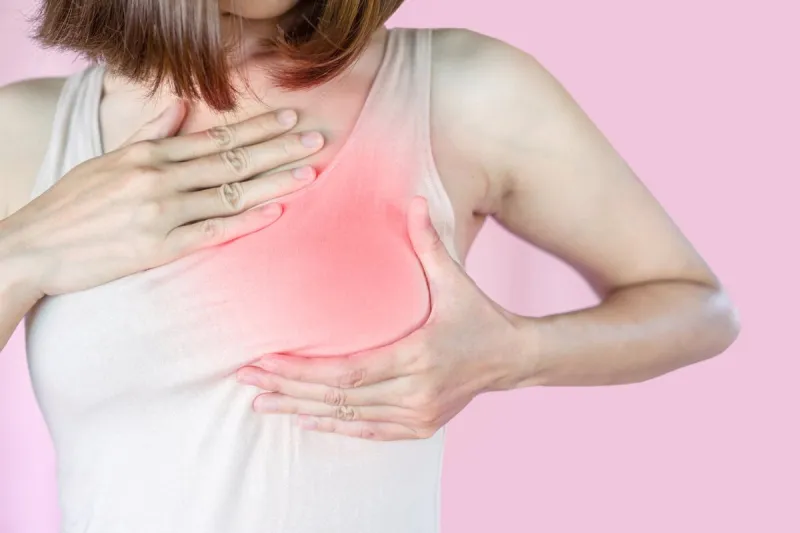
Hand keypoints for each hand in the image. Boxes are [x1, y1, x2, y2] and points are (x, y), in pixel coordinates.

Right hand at [0, 101, 324, 296]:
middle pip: (231, 160)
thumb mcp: (109, 161)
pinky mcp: (158, 247)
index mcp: (149, 155)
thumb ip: (150, 134)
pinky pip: (212, 231)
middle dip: (278, 148)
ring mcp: (161, 213)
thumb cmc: (73, 204)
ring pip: (229, 192)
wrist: (33, 247)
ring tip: (309, 172)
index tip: (291, 119)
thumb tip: (180, 106)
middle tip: (317, 139)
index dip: (257, 128)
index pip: (215, 137)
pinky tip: (275, 212)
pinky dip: (245, 220)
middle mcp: (159, 178)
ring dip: (273, 182)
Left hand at [236, 196, 524, 440]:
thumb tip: (413, 198)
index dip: (302, 370)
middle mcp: (416, 392)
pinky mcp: (421, 426)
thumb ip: (429, 242)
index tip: (265, 360)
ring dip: (303, 410)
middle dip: (289, 389)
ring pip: (349, 416)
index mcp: (418, 355)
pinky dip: (336, 425)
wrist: (512, 358)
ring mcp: (418, 414)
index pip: (347, 371)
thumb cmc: (479, 315)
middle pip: (339, 396)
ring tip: (263, 403)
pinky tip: (305, 419)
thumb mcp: (454, 278)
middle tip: (248, 381)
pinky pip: (369, 430)